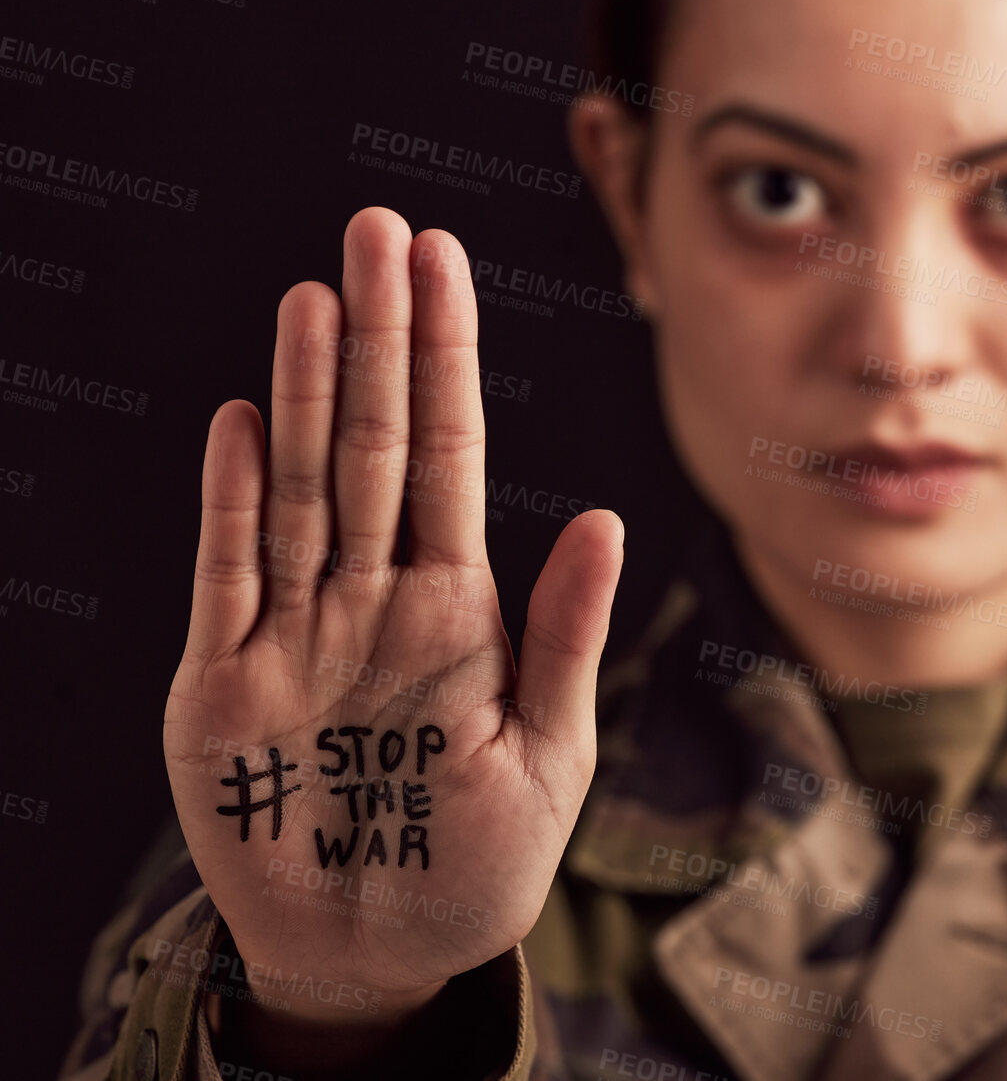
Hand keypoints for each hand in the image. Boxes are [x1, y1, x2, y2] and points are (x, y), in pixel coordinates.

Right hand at [165, 208, 623, 1034]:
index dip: (445, 358)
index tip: (441, 263)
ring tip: (319, 298)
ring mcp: (295, 633)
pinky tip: (245, 419)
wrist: (380, 956)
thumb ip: (563, 637)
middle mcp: (374, 599)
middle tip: (378, 231)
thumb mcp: (545, 756)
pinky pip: (225, 573)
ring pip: (301, 487)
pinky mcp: (222, 684)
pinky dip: (229, 499)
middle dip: (379, 338)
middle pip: (374, 444)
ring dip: (308, 391)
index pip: (449, 456)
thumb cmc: (477, 866)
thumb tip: (602, 516)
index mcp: (458, 610)